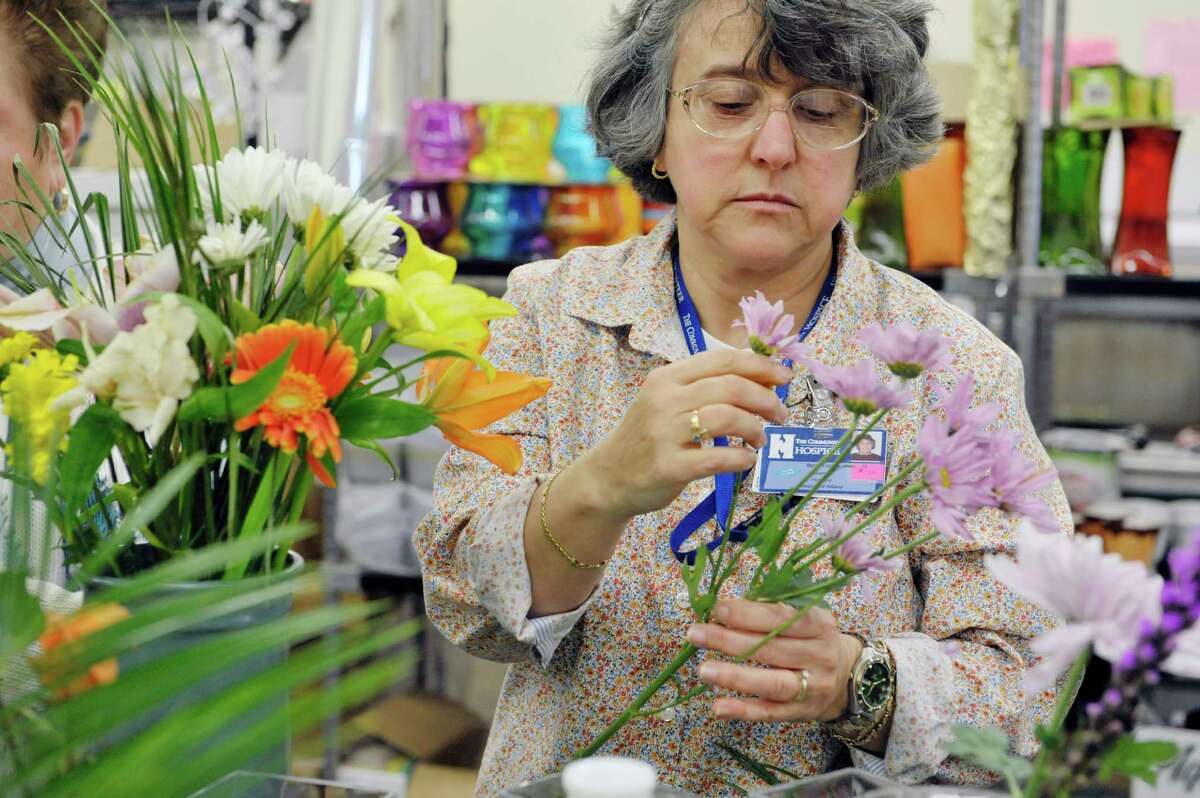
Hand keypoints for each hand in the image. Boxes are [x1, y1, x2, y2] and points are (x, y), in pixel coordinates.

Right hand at [574, 350, 790, 523]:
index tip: (784, 378)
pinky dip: (741, 458)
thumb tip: (761, 376)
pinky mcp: (668, 467)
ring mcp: (664, 433)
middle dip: (766, 399)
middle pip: (731, 387)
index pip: (723, 360)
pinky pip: (717, 458)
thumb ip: (704, 386)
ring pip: (727, 418)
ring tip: (760, 440)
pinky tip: (746, 460)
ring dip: (755, 429)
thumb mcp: (666, 400)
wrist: (608, 476)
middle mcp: (664, 400)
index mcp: (667, 377)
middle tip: (780, 414)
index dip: (760, 366)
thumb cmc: (647, 436)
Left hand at [687, 598, 861, 722]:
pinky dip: (743, 711)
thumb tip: (724, 608)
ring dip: (735, 677)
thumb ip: (772, 611)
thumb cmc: (813, 639)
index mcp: (820, 625)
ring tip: (703, 670)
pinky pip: (770, 713)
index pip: (782, 618)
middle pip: (772, 649)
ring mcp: (812, 688)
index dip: (749, 614)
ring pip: (772, 684)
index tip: (717, 609)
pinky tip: (717, 707)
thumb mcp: (805, 618)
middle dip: (730, 641)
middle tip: (695, 634)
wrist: (847, 678)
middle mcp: (819, 657)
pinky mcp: (800, 713)